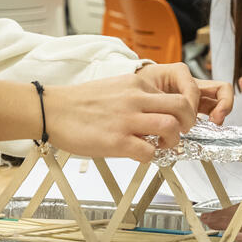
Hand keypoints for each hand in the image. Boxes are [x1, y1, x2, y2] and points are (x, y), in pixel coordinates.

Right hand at [45, 64, 212, 160]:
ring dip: (172, 141)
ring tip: (162, 145)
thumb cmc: (80, 102)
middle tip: (179, 133)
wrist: (52, 109)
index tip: (176, 120)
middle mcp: (135, 99)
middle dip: (188, 123)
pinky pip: (148, 152)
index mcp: (136, 84)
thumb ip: (137, 96)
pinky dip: (150, 157)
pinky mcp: (116, 141)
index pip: (174, 94)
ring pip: (170, 128)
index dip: (181, 110)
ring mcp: (126, 120)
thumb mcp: (115, 87)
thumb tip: (155, 110)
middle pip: (182, 107)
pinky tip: (140, 154)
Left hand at [136, 63, 232, 124]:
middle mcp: (191, 82)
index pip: (193, 89)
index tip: (182, 122)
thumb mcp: (142, 89)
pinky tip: (205, 130)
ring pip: (221, 98)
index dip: (190, 107)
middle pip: (220, 88)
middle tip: (215, 120)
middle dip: (223, 104)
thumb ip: (152, 102)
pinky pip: (213, 109)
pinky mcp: (197, 105)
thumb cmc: (137, 86)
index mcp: (178, 73)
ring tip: (214, 125)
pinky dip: (214, 118)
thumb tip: (161, 122)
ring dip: (222, 112)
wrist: (131, 89)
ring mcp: (197, 94)